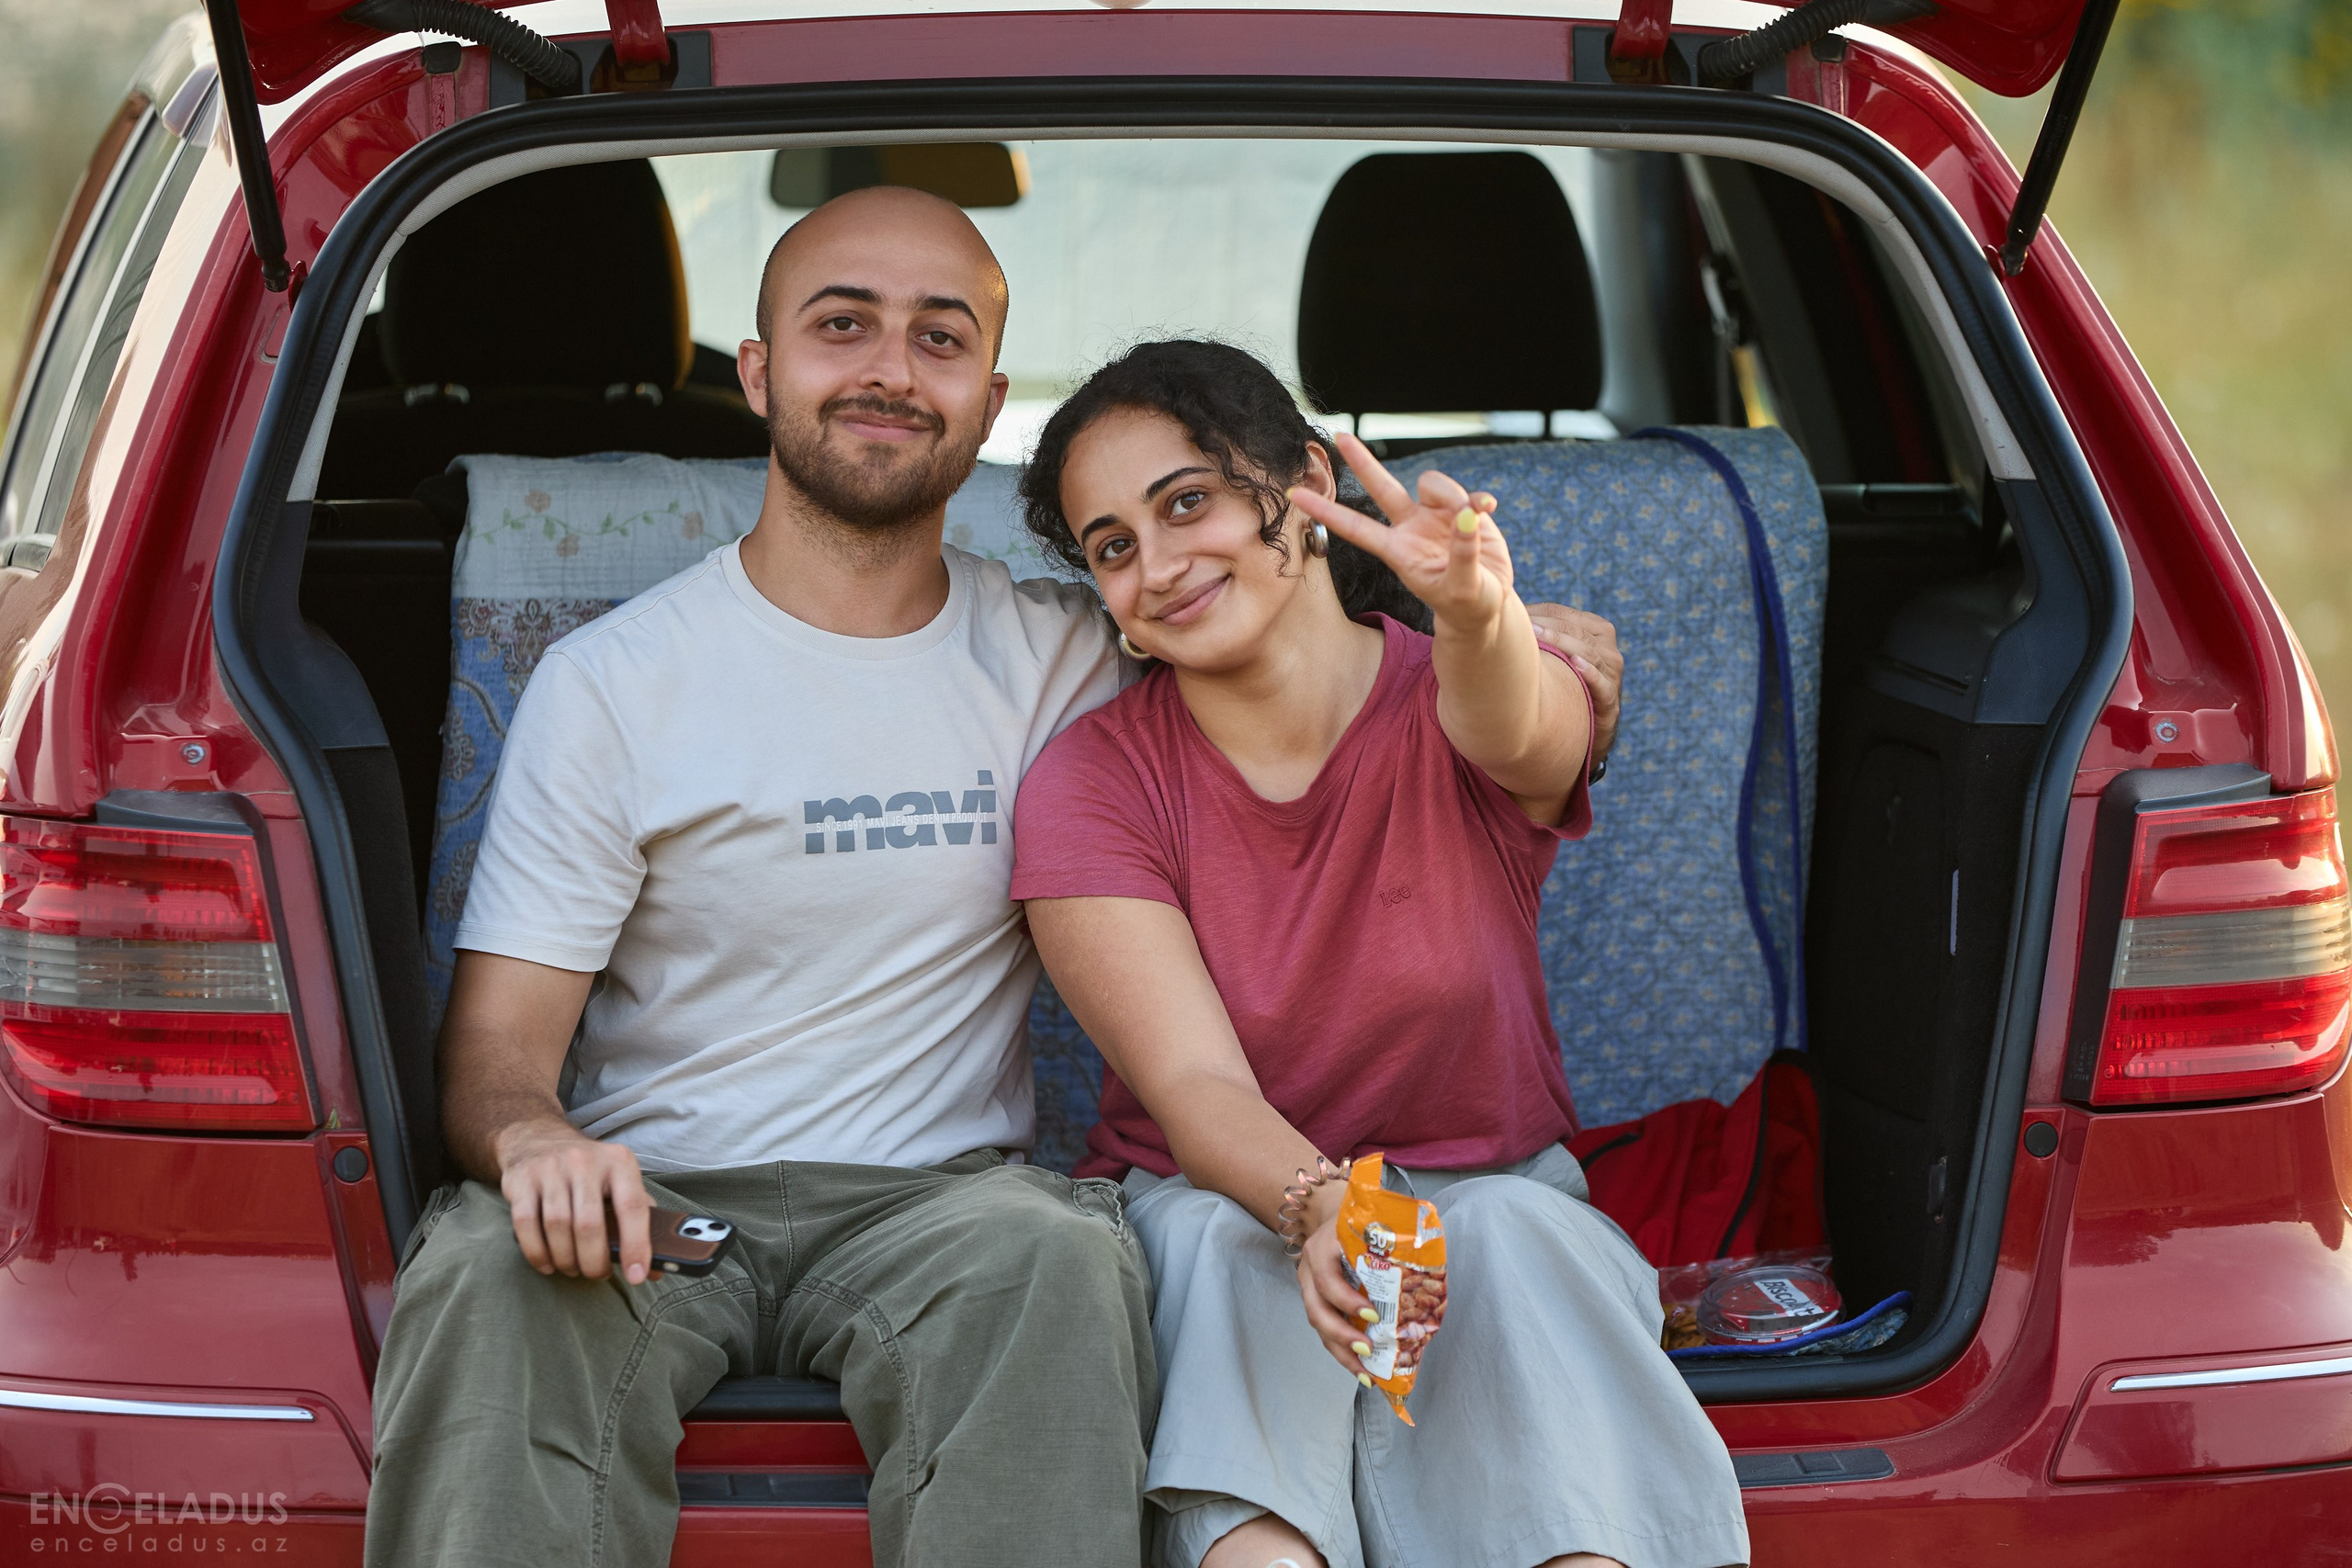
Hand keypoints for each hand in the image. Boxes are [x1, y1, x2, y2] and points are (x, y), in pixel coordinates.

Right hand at [493, 1119, 653, 1284]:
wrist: (538, 1139)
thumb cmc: (588, 1172)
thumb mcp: (620, 1181)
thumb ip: (639, 1219)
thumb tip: (655, 1269)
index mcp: (619, 1162)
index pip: (633, 1207)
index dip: (636, 1245)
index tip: (636, 1276)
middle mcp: (585, 1161)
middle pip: (590, 1224)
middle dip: (594, 1261)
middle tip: (596, 1274)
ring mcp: (551, 1169)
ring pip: (557, 1227)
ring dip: (566, 1259)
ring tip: (573, 1268)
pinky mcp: (522, 1180)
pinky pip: (526, 1225)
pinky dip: (537, 1252)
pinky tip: (548, 1263)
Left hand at [1291, 431, 1512, 637]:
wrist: (1488, 603)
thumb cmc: (1467, 603)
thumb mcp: (1462, 587)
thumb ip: (1462, 552)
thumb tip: (1466, 514)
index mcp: (1399, 551)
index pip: (1356, 527)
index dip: (1327, 512)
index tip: (1296, 496)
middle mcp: (1412, 527)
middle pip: (1382, 488)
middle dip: (1362, 462)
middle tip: (1340, 436)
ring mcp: (1436, 516)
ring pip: (1435, 484)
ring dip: (1455, 497)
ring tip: (1475, 523)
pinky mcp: (1463, 511)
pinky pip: (1470, 494)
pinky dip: (1481, 501)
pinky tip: (1490, 510)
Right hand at [1294, 1184, 1378, 1380]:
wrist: (1329, 1213)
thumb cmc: (1357, 1219)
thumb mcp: (1368, 1219)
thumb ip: (1390, 1233)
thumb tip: (1430, 1252)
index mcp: (1321, 1249)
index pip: (1327, 1279)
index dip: (1346, 1300)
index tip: (1373, 1314)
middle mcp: (1309, 1271)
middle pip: (1316, 1310)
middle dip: (1341, 1335)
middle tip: (1368, 1350)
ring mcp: (1309, 1288)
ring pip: (1319, 1326)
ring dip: (1342, 1352)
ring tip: (1366, 1374)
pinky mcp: (1316, 1301)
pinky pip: (1325, 1330)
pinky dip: (1342, 1351)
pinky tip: (1361, 1367)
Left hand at [1526, 604, 1622, 770]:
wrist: (1587, 728)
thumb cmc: (1566, 683)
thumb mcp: (1558, 654)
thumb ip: (1541, 634)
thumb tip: (1502, 617)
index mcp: (1596, 630)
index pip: (1564, 614)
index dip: (1538, 613)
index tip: (1512, 613)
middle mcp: (1607, 648)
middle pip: (1576, 630)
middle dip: (1547, 625)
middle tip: (1521, 625)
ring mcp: (1612, 673)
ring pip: (1588, 652)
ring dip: (1561, 643)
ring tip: (1535, 637)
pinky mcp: (1611, 699)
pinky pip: (1602, 683)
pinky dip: (1590, 672)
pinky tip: (1575, 664)